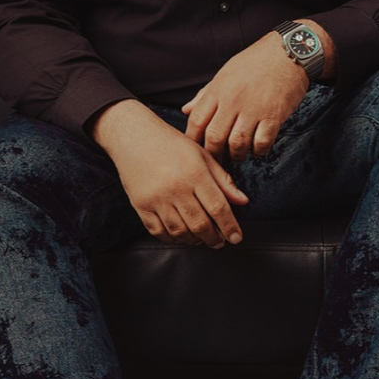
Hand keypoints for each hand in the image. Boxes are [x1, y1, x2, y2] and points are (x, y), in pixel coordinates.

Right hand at [90, 100, 247, 248]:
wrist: (134, 137)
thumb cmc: (171, 145)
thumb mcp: (202, 155)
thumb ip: (223, 180)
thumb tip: (243, 201)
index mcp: (195, 173)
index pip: (218, 208)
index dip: (230, 227)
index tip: (237, 238)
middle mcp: (176, 188)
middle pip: (200, 224)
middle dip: (214, 238)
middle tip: (220, 241)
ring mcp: (156, 199)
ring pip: (180, 232)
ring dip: (194, 240)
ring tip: (202, 239)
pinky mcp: (140, 205)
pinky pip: (158, 232)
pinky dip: (172, 239)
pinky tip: (181, 236)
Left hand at [182, 31, 309, 160]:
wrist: (288, 52)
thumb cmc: (255, 62)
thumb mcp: (225, 74)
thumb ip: (205, 94)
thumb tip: (186, 110)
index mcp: (218, 90)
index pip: (197, 120)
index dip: (193, 139)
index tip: (196, 148)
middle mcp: (233, 101)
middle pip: (214, 137)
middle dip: (214, 154)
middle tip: (218, 160)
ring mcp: (253, 109)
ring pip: (237, 144)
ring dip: (237, 155)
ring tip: (239, 156)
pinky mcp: (274, 115)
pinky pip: (262, 142)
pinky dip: (259, 151)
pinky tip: (258, 149)